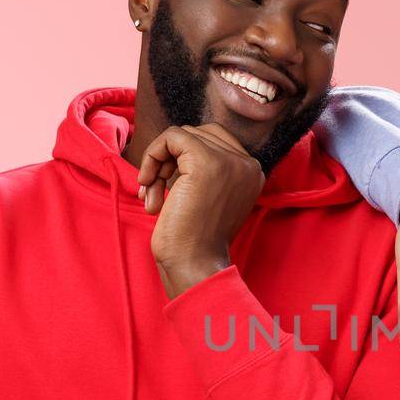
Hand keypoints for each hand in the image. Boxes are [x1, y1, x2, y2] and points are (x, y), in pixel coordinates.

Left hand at [135, 124, 264, 296]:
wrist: (194, 265)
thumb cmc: (194, 240)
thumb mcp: (207, 197)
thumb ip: (202, 170)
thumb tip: (173, 143)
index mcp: (252, 172)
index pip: (213, 141)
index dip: (182, 160)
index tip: (168, 190)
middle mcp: (248, 163)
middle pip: (198, 135)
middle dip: (169, 160)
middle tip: (155, 191)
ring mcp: (230, 160)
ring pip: (182, 135)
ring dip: (157, 164)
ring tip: (151, 197)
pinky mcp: (206, 160)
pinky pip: (171, 137)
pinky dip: (151, 156)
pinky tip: (146, 185)